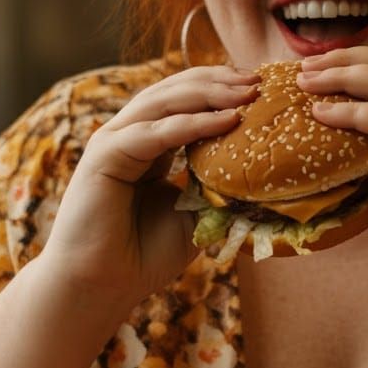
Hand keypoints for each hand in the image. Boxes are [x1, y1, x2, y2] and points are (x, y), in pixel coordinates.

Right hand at [40, 66, 258, 311]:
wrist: (101, 286)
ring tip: (248, 92)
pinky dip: (193, 124)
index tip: (261, 88)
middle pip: (175, 91)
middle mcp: (130, 135)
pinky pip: (156, 133)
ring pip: (164, 102)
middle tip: (259, 81)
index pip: (184, 100)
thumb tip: (266, 181)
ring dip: (210, 94)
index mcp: (149, 144)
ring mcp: (114, 141)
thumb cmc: (144, 256)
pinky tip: (227, 120)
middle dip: (219, 82)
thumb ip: (218, 191)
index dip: (221, 89)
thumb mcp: (195, 217)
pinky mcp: (105, 155)